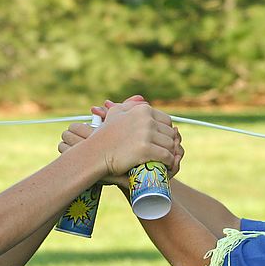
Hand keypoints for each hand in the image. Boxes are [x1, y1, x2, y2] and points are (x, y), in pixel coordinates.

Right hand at [58, 97, 175, 180]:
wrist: (94, 154)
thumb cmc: (104, 136)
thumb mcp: (115, 114)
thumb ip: (128, 105)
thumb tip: (142, 98)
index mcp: (143, 110)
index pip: (166, 121)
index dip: (165, 133)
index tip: (160, 142)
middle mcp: (146, 119)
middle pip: (170, 133)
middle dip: (168, 144)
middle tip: (164, 154)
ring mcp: (146, 134)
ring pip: (170, 145)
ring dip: (170, 154)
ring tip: (164, 161)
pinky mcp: (146, 149)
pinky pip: (166, 156)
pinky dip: (167, 163)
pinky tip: (163, 167)